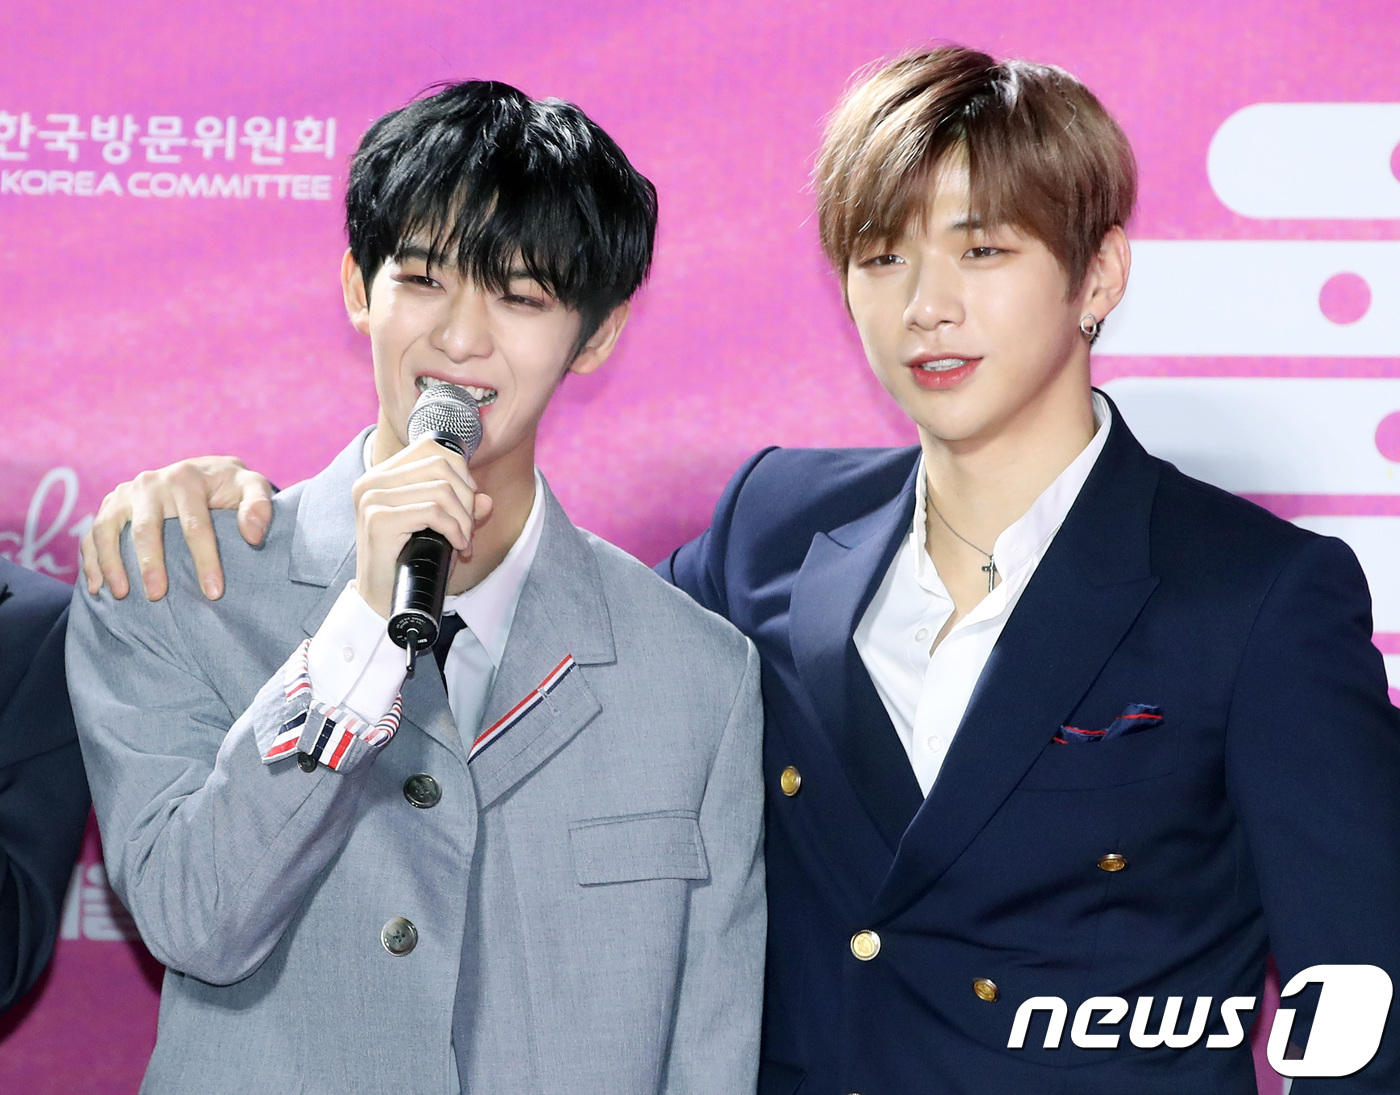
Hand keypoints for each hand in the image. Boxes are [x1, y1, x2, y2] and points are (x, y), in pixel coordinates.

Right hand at [81, 457, 274, 600]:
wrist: (205, 471)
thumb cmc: (230, 486)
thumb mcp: (252, 486)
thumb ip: (258, 506)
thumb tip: (253, 536)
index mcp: (186, 479)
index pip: (195, 524)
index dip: (205, 560)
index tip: (214, 592)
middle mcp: (150, 483)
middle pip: (146, 528)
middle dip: (150, 564)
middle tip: (157, 596)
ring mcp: (125, 494)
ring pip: (108, 529)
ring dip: (112, 563)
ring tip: (121, 595)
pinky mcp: (110, 506)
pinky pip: (92, 534)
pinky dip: (91, 560)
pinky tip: (97, 587)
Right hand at [351, 438, 493, 619]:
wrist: (384, 599)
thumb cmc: (411, 561)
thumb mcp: (441, 528)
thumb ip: (462, 508)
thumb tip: (486, 500)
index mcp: (381, 475)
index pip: (429, 447)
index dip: (460, 470)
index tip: (468, 500)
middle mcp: (371, 481)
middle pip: (440, 465)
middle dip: (466, 496)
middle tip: (468, 527)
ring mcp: (372, 499)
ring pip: (440, 489)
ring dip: (463, 518)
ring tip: (464, 540)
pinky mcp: (378, 520)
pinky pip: (433, 512)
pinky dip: (455, 530)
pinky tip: (459, 546)